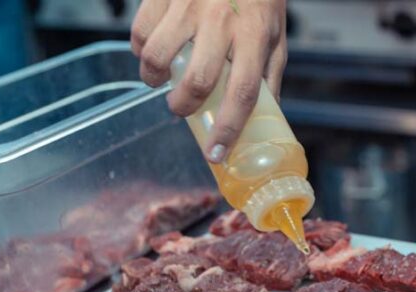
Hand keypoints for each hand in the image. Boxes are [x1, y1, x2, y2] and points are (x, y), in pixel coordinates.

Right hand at [131, 0, 287, 162]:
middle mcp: (222, 21)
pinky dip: (140, 50)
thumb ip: (269, 74)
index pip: (243, 91)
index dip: (229, 128)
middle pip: (197, 80)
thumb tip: (267, 116)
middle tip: (182, 108)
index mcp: (255, 34)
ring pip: (159, 56)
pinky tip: (149, 52)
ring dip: (154, 79)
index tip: (216, 153)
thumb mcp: (275, 34)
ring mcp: (189, 5)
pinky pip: (140, 32)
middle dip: (184, 107)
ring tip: (160, 81)